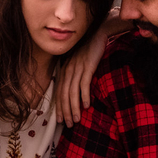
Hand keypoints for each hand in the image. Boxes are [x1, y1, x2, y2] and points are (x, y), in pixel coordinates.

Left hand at [55, 7, 129, 125]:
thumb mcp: (79, 62)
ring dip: (74, 107)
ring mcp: (77, 67)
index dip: (59, 107)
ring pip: (72, 91)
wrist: (99, 33)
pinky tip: (86, 105)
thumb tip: (76, 92)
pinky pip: (84, 83)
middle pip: (64, 94)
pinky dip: (84, 95)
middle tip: (68, 125)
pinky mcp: (87, 65)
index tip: (60, 120)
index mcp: (65, 69)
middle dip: (65, 111)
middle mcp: (69, 69)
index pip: (59, 92)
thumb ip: (76, 75)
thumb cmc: (90, 49)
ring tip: (76, 120)